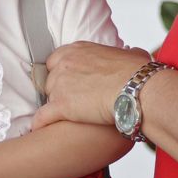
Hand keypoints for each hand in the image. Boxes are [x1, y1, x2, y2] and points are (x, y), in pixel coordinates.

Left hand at [32, 42, 151, 129]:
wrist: (136, 91)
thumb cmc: (137, 74)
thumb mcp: (133, 55)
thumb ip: (127, 54)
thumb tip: (133, 53)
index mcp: (78, 50)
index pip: (56, 60)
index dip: (63, 72)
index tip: (71, 80)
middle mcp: (65, 64)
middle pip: (51, 79)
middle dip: (59, 90)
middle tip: (75, 99)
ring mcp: (61, 85)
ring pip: (48, 98)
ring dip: (56, 106)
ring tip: (69, 115)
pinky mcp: (60, 106)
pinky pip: (42, 116)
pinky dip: (41, 123)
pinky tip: (41, 127)